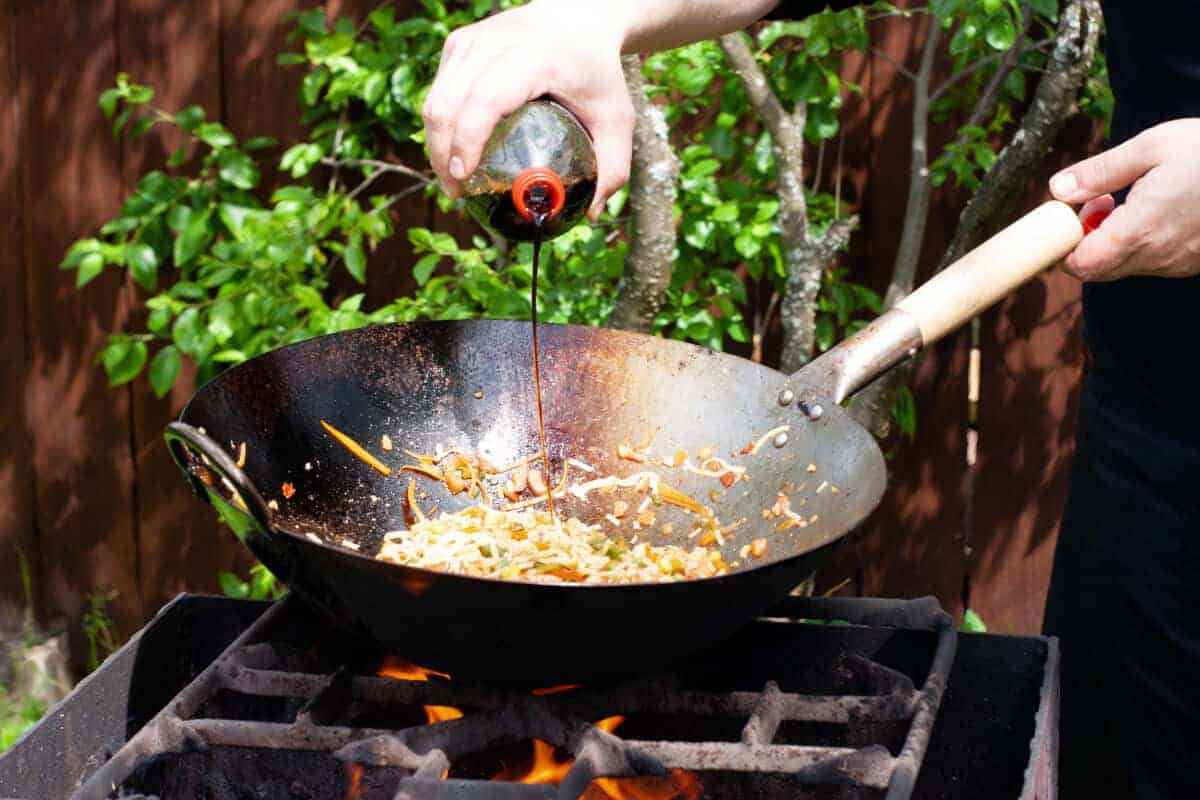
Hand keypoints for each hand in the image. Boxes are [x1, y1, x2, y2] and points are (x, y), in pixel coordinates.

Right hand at [422, 1, 634, 220]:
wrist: (580, 18)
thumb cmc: (598, 71)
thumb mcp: (617, 118)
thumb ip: (613, 167)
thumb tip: (591, 213)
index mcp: (531, 58)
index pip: (485, 100)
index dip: (467, 140)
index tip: (464, 178)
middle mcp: (493, 44)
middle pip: (448, 103)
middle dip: (443, 154)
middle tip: (457, 192)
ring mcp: (471, 41)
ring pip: (436, 98)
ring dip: (436, 143)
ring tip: (453, 179)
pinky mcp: (459, 44)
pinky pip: (439, 90)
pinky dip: (441, 124)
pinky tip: (455, 151)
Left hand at [1048, 118, 1199, 280]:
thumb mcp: (1151, 147)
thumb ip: (1099, 172)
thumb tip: (1058, 189)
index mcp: (1139, 231)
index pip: (1080, 265)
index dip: (1064, 247)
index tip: (1068, 217)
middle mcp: (1157, 256)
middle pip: (1098, 270)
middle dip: (1085, 242)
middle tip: (1097, 203)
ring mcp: (1178, 264)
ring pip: (1124, 267)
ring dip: (1112, 242)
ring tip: (1128, 200)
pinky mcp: (1193, 263)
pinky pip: (1152, 263)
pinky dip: (1140, 244)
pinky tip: (1156, 211)